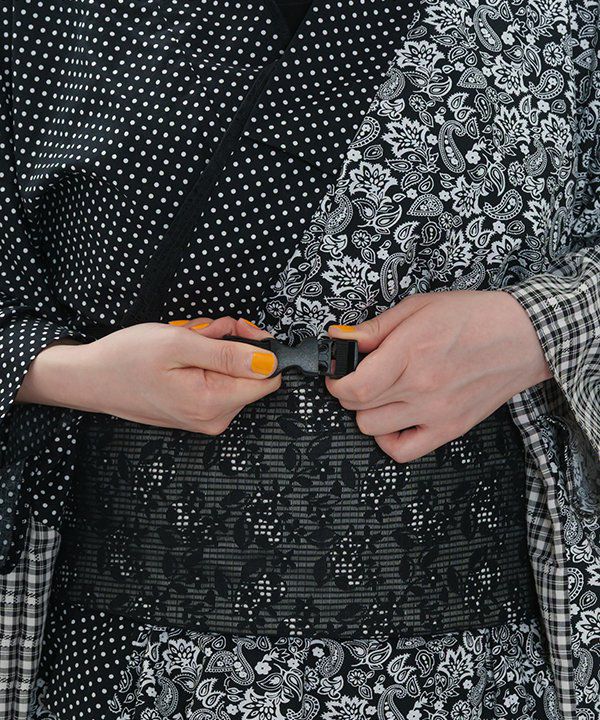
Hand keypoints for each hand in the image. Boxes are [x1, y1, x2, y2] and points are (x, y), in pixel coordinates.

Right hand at [17, 316, 280, 434]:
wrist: (91, 378)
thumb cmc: (127, 359)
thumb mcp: (179, 344)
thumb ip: (228, 354)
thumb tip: (269, 362)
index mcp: (213, 403)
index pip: (268, 378)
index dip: (257, 347)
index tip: (235, 330)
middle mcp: (214, 417)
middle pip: (250, 373)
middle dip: (231, 344)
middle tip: (202, 331)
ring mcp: (206, 417)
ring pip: (233, 373)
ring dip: (215, 349)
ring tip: (186, 342)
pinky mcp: (197, 411)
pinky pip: (217, 380)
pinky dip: (205, 361)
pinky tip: (182, 355)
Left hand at [325, 290, 552, 462]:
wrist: (523, 337)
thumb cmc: (474, 317)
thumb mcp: (418, 307)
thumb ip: (375, 328)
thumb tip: (340, 337)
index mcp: (410, 353)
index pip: (354, 386)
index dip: (336, 382)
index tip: (337, 373)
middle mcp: (421, 387)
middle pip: (358, 406)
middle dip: (348, 391)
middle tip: (360, 376)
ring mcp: (435, 413)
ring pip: (372, 429)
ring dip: (366, 412)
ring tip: (380, 394)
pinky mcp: (449, 429)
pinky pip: (403, 451)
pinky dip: (388, 440)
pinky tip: (394, 420)